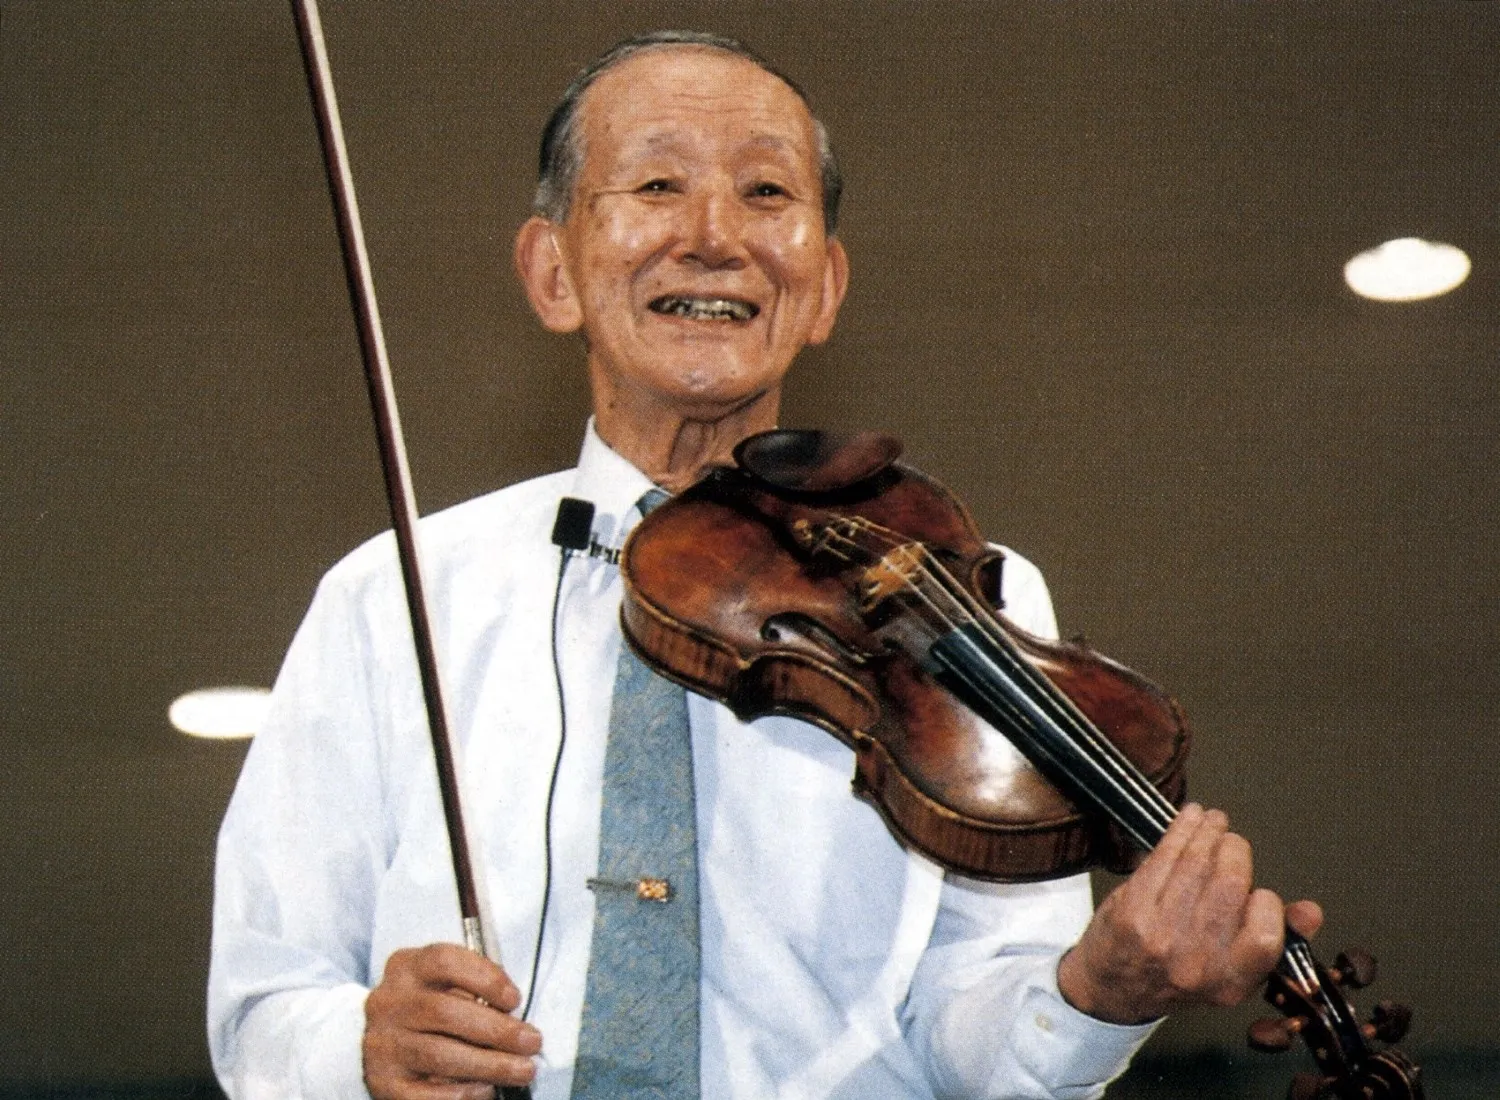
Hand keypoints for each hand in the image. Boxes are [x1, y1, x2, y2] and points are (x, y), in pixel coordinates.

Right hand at [364, 942, 541, 1099]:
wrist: (380, 1040)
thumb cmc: (428, 1005)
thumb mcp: (443, 982)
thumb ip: (473, 990)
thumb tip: (515, 1018)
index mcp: (407, 967)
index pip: (445, 961)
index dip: (485, 978)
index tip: (515, 999)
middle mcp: (389, 1003)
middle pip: (445, 1012)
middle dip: (497, 1030)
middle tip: (532, 1041)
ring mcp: (384, 1044)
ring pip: (439, 1055)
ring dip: (489, 1065)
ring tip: (522, 1070)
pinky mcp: (385, 1083)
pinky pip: (426, 1093)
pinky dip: (463, 1093)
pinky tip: (488, 1089)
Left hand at [1057, 803, 1323, 1024]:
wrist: (1113, 988)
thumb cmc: (1175, 974)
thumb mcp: (1231, 972)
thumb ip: (1274, 939)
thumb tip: (1311, 912)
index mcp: (1229, 984)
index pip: (1264, 936)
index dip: (1266, 904)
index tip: (1258, 889)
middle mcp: (1195, 964)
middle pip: (1228, 887)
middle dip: (1234, 850)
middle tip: (1231, 839)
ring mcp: (1160, 936)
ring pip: (1195, 866)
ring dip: (1207, 831)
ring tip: (1212, 819)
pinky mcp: (1131, 911)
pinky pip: (1164, 858)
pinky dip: (1180, 830)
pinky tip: (1189, 818)